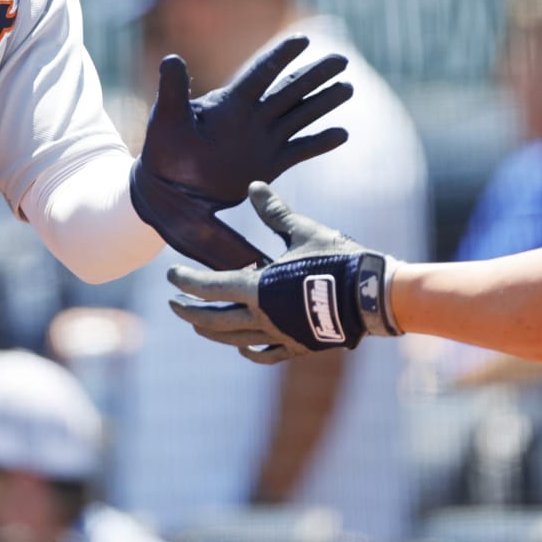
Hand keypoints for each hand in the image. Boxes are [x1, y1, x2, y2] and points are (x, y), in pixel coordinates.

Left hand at [131, 35, 352, 267]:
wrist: (168, 189)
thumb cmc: (164, 151)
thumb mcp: (167, 118)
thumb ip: (173, 90)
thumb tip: (171, 58)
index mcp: (230, 103)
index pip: (261, 73)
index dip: (281, 56)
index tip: (303, 39)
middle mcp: (252, 118)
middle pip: (290, 90)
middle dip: (315, 75)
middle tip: (342, 59)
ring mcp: (262, 141)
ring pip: (300, 116)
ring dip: (323, 103)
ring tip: (348, 88)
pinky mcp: (268, 165)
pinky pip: (299, 150)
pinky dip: (320, 143)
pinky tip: (342, 133)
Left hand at [167, 183, 401, 362]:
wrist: (371, 295)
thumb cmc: (337, 259)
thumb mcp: (303, 231)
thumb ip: (275, 212)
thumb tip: (255, 187)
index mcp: (258, 288)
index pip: (209, 287)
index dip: (186, 282)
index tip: (169, 276)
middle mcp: (263, 317)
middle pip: (213, 320)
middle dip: (188, 312)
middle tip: (173, 304)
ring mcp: (280, 335)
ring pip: (234, 340)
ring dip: (211, 331)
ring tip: (199, 324)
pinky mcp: (298, 346)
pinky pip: (265, 353)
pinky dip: (248, 350)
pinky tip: (242, 348)